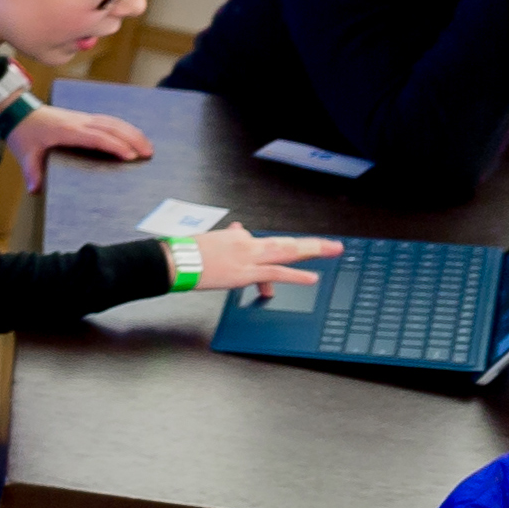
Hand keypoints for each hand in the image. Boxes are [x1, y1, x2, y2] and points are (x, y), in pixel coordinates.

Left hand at [6, 102, 152, 188]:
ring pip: (114, 122)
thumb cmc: (24, 133)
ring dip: (132, 132)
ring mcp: (83, 118)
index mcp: (68, 131)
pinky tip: (133, 137)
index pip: (97, 137)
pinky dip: (124, 128)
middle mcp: (80, 122)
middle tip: (148, 153)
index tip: (130, 156)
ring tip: (147, 147)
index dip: (115, 146)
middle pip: (112, 127)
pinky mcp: (84, 118)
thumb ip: (31, 172)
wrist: (19, 113)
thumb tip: (34, 189)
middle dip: (133, 139)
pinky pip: (108, 121)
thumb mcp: (25, 154)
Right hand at [191, 224, 344, 292]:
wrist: (174, 261)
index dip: (276, 255)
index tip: (284, 264)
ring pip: (287, 252)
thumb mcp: (209, 242)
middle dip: (312, 244)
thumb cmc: (186, 254)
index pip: (265, 245)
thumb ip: (226, 238)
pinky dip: (296, 275)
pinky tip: (312, 278)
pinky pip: (276, 273)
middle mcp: (248, 244)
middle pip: (286, 243)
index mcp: (239, 238)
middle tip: (334, 245)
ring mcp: (248, 258)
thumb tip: (237, 229)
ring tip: (332, 251)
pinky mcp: (245, 273)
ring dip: (312, 251)